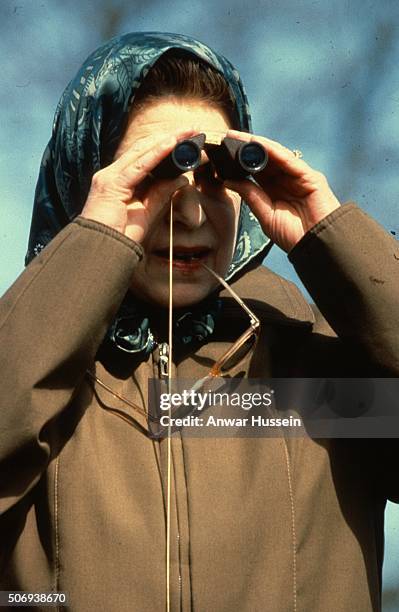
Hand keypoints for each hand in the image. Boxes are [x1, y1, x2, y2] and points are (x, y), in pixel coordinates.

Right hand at [81, 128, 194, 243]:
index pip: (143, 156)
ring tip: (187, 133)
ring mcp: (109, 177)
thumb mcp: (147, 211)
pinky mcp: (111, 184)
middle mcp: (111, 174)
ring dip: (167, 140)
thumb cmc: (120, 236)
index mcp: (117, 180)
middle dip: (169, 138)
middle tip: (192, 130)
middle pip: (143, 148)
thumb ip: (161, 193)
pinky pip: (139, 165)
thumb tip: (182, 179)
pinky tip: (172, 144)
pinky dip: (157, 153)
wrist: (102, 251)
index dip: (165, 145)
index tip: (186, 140)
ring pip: (142, 151)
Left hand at [224, 129, 340, 251]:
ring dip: (257, 146)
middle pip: (264, 160)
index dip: (239, 162)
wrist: (315, 246)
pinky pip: (288, 159)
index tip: (222, 154)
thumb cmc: (292, 235)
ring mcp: (298, 177)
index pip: (255, 172)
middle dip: (246, 149)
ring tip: (238, 137)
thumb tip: (229, 180)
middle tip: (226, 138)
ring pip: (275, 156)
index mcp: (274, 191)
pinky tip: (258, 144)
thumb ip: (250, 196)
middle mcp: (286, 181)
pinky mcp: (309, 176)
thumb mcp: (265, 215)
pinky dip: (273, 150)